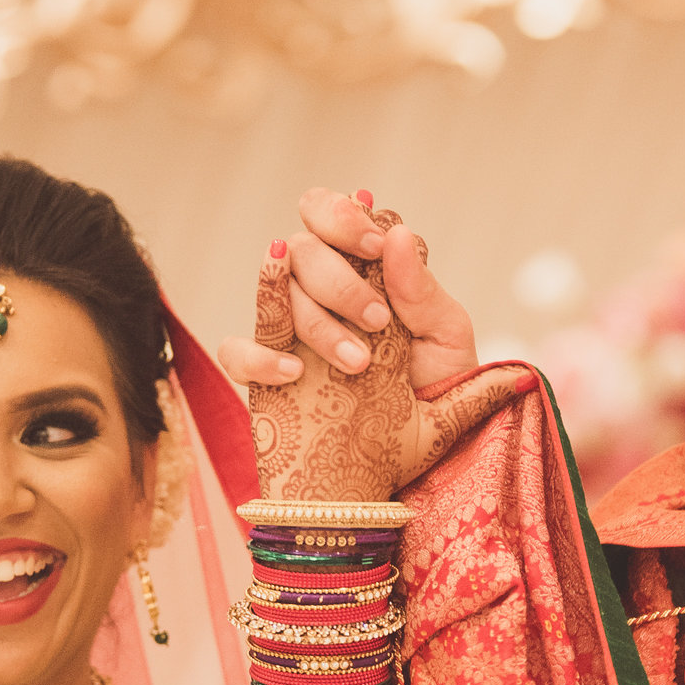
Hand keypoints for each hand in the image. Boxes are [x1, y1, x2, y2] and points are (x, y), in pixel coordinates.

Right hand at [232, 193, 525, 503]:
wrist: (421, 469)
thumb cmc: (438, 398)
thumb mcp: (447, 343)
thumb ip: (422, 290)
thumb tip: (397, 233)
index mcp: (368, 274)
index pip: (334, 215)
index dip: (345, 218)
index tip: (376, 246)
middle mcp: (325, 295)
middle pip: (302, 248)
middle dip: (339, 278)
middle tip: (379, 322)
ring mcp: (292, 333)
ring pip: (276, 295)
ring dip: (317, 322)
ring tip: (357, 363)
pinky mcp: (267, 376)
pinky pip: (236, 350)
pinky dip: (258, 356)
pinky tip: (294, 372)